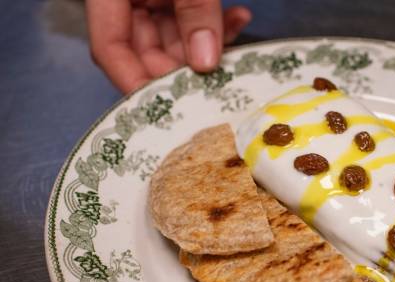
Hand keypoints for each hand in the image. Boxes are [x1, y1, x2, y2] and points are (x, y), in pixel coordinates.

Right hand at [86, 0, 251, 93]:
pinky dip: (215, 22)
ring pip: (175, 37)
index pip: (110, 50)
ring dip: (208, 46)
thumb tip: (206, 62)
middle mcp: (126, 1)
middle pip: (147, 51)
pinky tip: (239, 19)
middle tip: (216, 88)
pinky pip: (190, 16)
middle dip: (185, 71)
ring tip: (237, 52)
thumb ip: (194, 11)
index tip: (170, 111)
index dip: (138, 84)